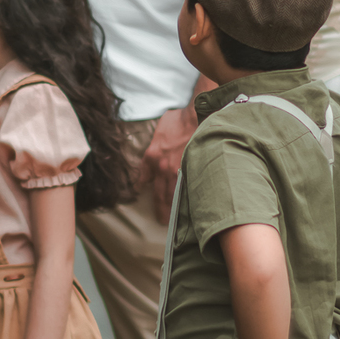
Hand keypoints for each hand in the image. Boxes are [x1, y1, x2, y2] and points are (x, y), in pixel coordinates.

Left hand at [139, 103, 197, 223]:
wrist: (196, 116)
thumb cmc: (176, 122)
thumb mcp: (155, 136)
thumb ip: (148, 157)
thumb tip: (143, 177)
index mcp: (153, 158)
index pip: (146, 183)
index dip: (149, 197)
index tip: (151, 208)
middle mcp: (164, 167)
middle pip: (162, 195)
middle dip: (163, 210)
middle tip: (163, 222)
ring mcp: (180, 169)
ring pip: (175, 194)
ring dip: (174, 209)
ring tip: (175, 220)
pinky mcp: (194, 168)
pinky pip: (189, 187)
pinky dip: (188, 199)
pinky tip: (191, 208)